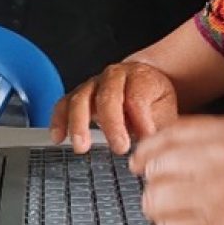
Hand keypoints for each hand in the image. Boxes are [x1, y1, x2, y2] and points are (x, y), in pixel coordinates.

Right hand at [49, 62, 178, 153]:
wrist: (141, 82)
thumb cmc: (154, 99)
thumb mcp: (166, 109)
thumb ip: (161, 126)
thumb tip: (159, 148)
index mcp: (140, 77)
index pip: (138, 97)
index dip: (142, 121)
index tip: (147, 140)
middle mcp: (115, 76)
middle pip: (108, 97)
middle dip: (112, 125)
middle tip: (120, 148)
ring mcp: (94, 84)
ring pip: (81, 99)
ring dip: (79, 124)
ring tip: (82, 146)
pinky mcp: (79, 94)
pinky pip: (63, 104)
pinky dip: (59, 120)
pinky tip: (58, 138)